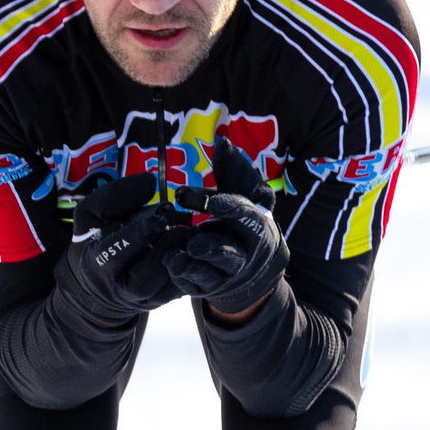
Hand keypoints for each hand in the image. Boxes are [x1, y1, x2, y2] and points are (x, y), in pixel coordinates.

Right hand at [62, 173, 190, 318]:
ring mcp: (142, 299)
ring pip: (170, 276)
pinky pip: (181, 284)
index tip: (161, 217)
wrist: (100, 282)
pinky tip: (190, 245)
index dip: (142, 232)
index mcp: (97, 264)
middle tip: (184, 220)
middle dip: (171, 240)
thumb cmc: (96, 239)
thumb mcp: (91, 214)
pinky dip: (190, 263)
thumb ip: (113, 196)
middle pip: (153, 266)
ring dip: (185, 250)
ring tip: (189, 231)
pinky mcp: (160, 301)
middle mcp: (119, 287)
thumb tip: (150, 182)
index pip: (120, 249)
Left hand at [170, 140, 287, 313]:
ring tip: (178, 254)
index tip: (212, 202)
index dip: (233, 209)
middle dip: (213, 247)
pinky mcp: (211, 288)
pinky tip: (171, 262)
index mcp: (258, 227)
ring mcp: (229, 275)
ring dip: (195, 263)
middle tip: (193, 241)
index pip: (251, 218)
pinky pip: (197, 285)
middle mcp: (247, 255)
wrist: (248, 269)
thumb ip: (232, 171)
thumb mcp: (239, 196)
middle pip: (233, 253)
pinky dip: (184, 274)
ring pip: (214, 273)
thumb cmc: (240, 222)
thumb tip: (223, 141)